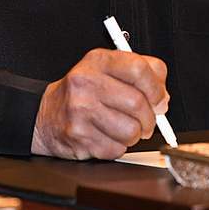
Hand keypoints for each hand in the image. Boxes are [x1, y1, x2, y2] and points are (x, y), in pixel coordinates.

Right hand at [31, 48, 168, 159]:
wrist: (45, 116)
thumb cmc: (83, 93)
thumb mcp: (108, 70)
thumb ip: (141, 74)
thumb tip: (163, 99)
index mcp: (98, 60)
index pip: (139, 69)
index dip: (156, 87)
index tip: (159, 98)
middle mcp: (86, 83)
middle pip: (138, 103)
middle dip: (149, 118)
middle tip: (146, 121)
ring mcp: (80, 111)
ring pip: (130, 130)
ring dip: (135, 135)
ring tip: (124, 128)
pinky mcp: (79, 137)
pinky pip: (117, 148)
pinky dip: (118, 146)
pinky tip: (107, 136)